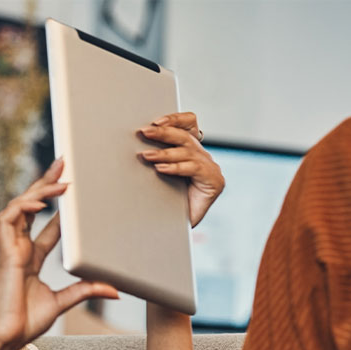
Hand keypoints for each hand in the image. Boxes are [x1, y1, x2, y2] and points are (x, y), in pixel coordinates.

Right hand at [0, 158, 118, 349]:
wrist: (7, 338)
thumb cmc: (27, 322)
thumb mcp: (64, 301)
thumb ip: (85, 290)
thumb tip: (115, 290)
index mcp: (31, 258)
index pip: (46, 224)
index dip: (58, 206)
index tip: (72, 190)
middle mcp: (20, 248)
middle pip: (32, 207)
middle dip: (46, 184)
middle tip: (63, 163)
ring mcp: (10, 248)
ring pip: (20, 207)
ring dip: (38, 191)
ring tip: (60, 181)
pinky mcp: (4, 252)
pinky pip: (7, 219)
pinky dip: (22, 207)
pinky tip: (39, 202)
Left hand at [138, 112, 224, 227]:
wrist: (174, 229)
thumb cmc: (165, 202)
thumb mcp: (159, 174)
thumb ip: (156, 157)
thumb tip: (136, 143)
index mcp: (191, 151)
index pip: (189, 125)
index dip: (175, 119)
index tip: (156, 121)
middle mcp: (203, 157)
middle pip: (185, 136)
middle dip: (163, 133)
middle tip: (144, 132)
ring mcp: (210, 168)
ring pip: (187, 152)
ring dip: (164, 153)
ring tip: (146, 155)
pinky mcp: (214, 181)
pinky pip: (194, 169)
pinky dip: (176, 167)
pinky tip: (161, 169)